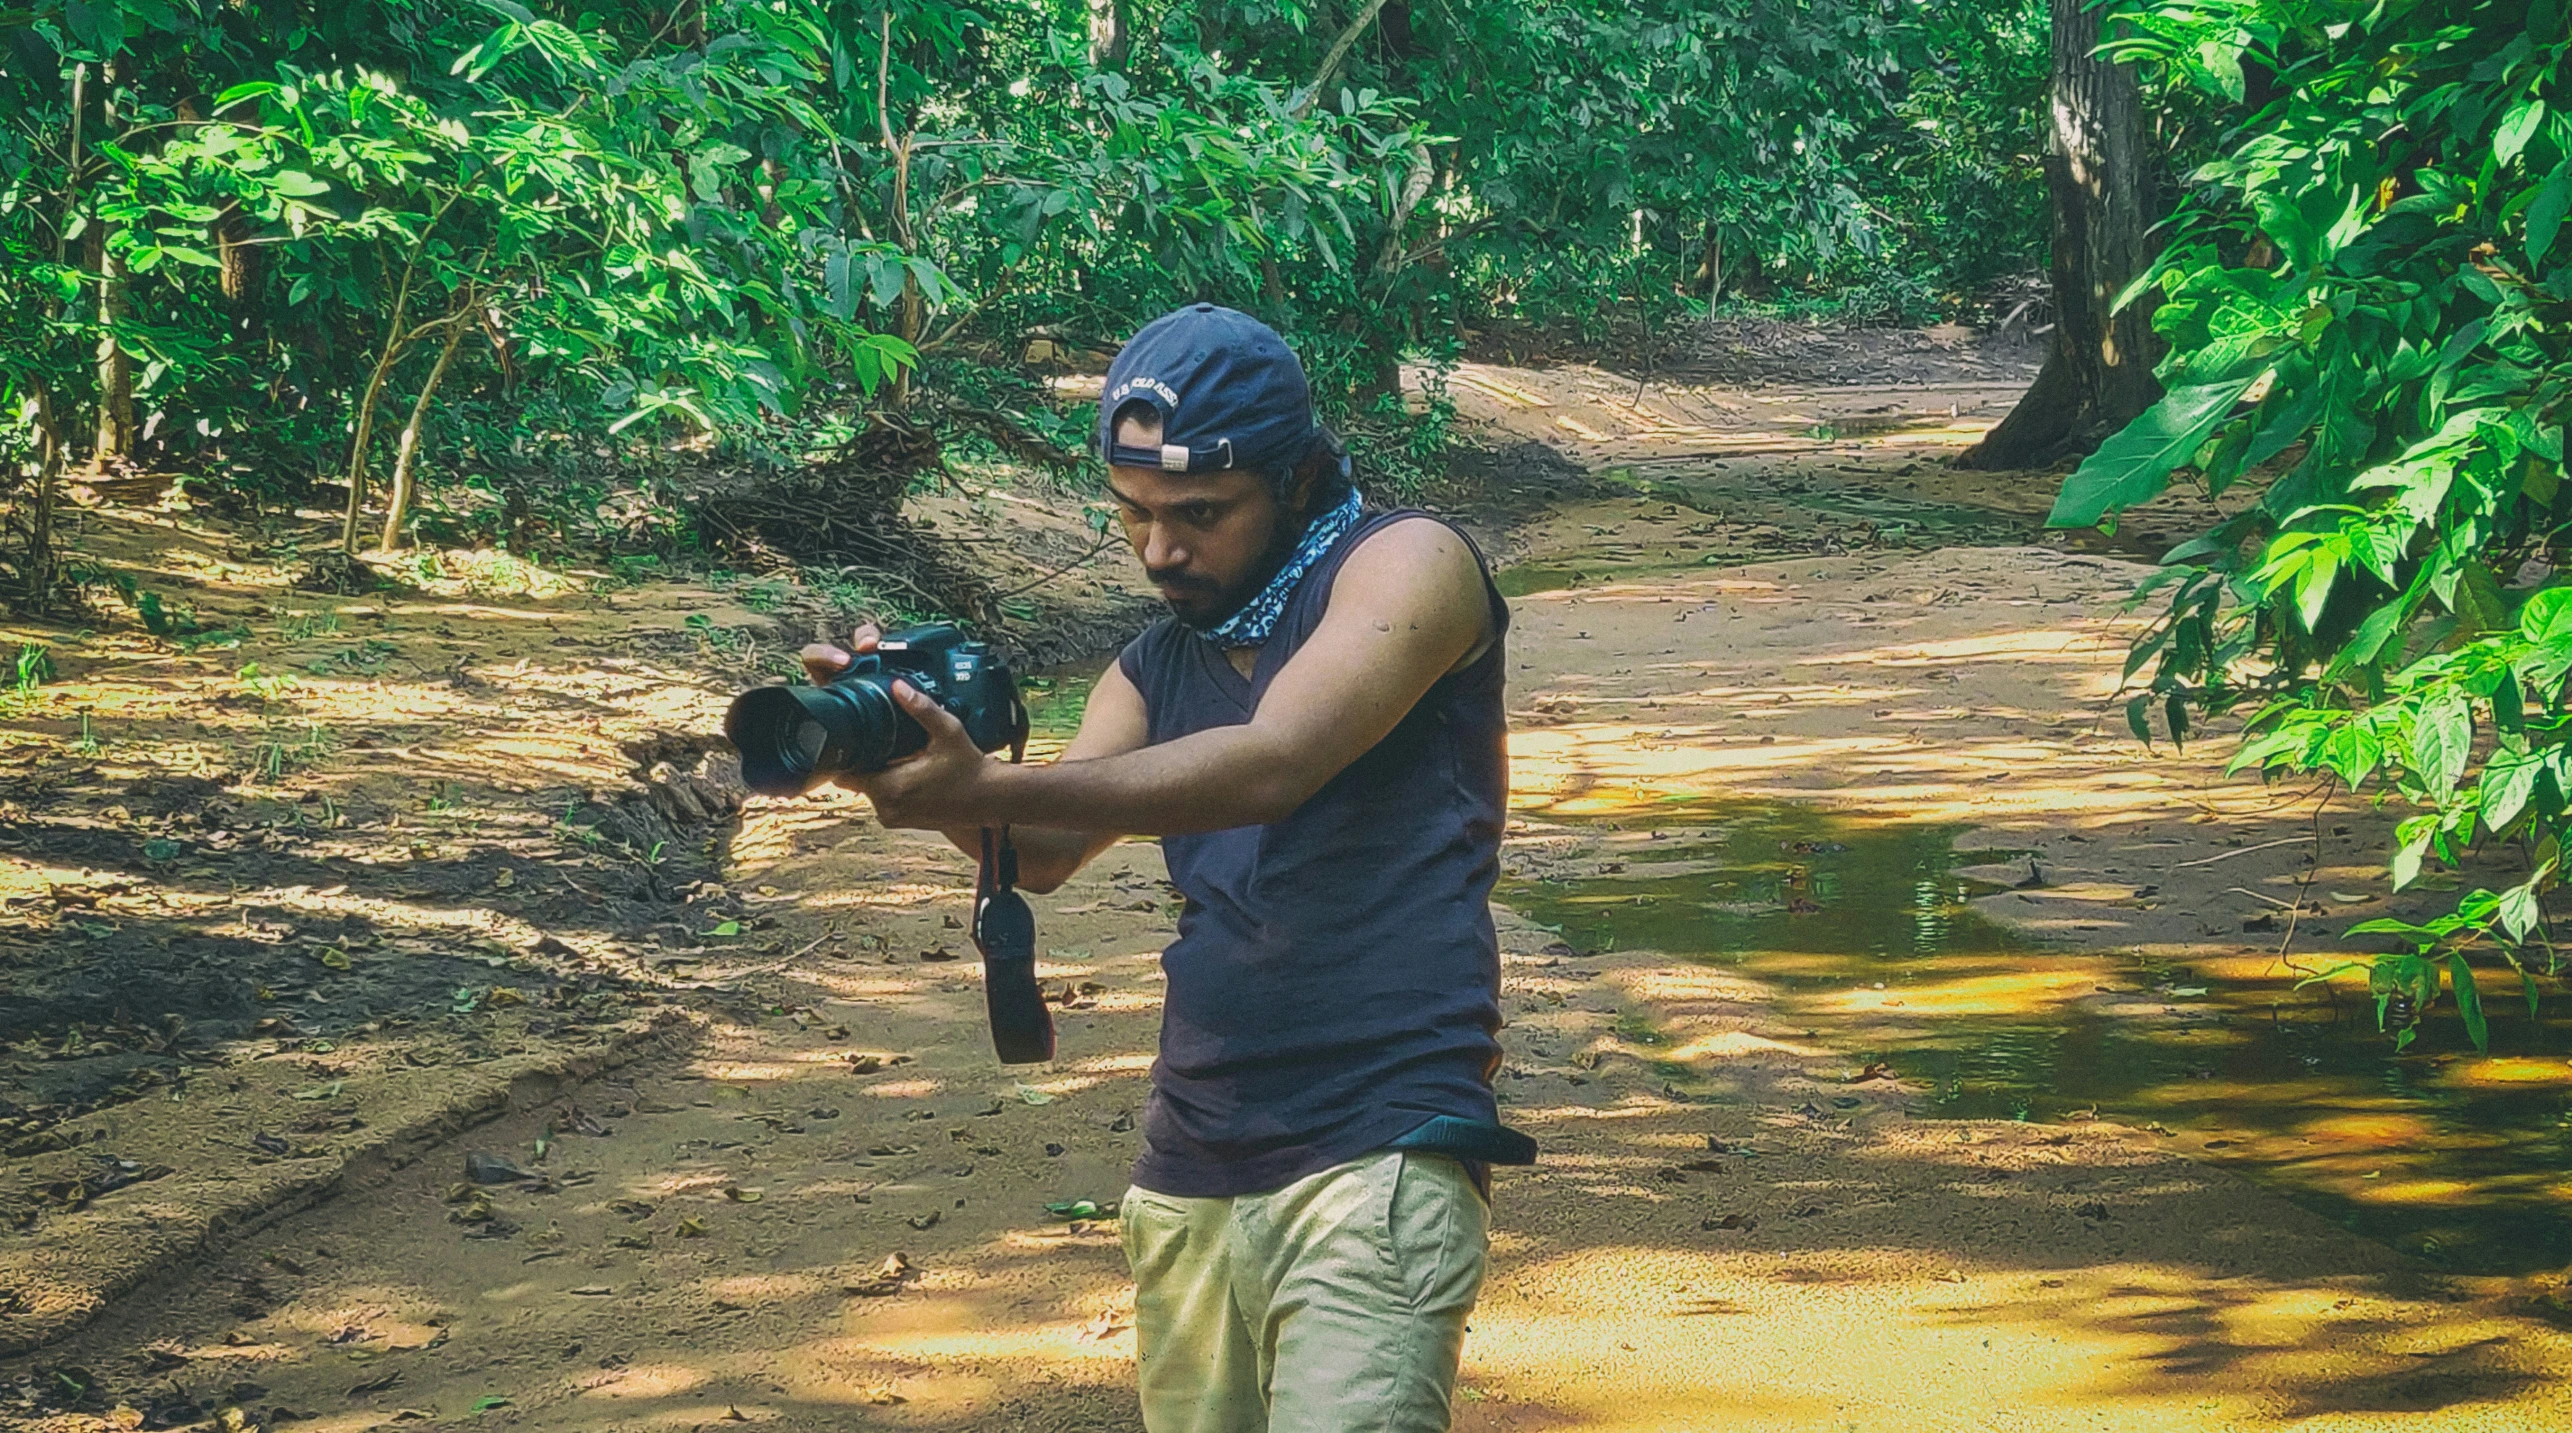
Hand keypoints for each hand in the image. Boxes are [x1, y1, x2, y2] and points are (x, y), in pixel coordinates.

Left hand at [799, 624, 1000, 829]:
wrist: (990, 797)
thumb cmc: (971, 768)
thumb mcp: (948, 731)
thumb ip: (921, 708)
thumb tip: (898, 687)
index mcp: (891, 787)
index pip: (846, 772)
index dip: (848, 753)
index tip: (855, 736)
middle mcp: (887, 807)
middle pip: (855, 780)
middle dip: (863, 760)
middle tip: (878, 740)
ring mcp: (892, 818)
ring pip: (867, 790)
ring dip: (875, 773)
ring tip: (894, 754)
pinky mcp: (899, 822)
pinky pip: (881, 800)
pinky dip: (886, 786)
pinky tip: (903, 770)